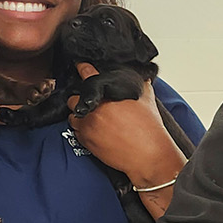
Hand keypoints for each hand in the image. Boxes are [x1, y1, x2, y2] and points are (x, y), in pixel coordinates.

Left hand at [68, 63, 185, 188]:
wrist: (148, 155)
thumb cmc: (149, 129)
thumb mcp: (147, 99)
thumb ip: (140, 85)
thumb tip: (141, 78)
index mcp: (108, 93)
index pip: (87, 73)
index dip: (83, 68)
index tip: (80, 67)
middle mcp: (95, 108)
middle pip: (74, 98)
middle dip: (80, 99)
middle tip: (92, 104)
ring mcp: (88, 125)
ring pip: (72, 116)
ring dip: (80, 116)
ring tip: (93, 119)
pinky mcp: (86, 141)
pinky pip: (76, 132)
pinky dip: (82, 131)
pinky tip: (96, 132)